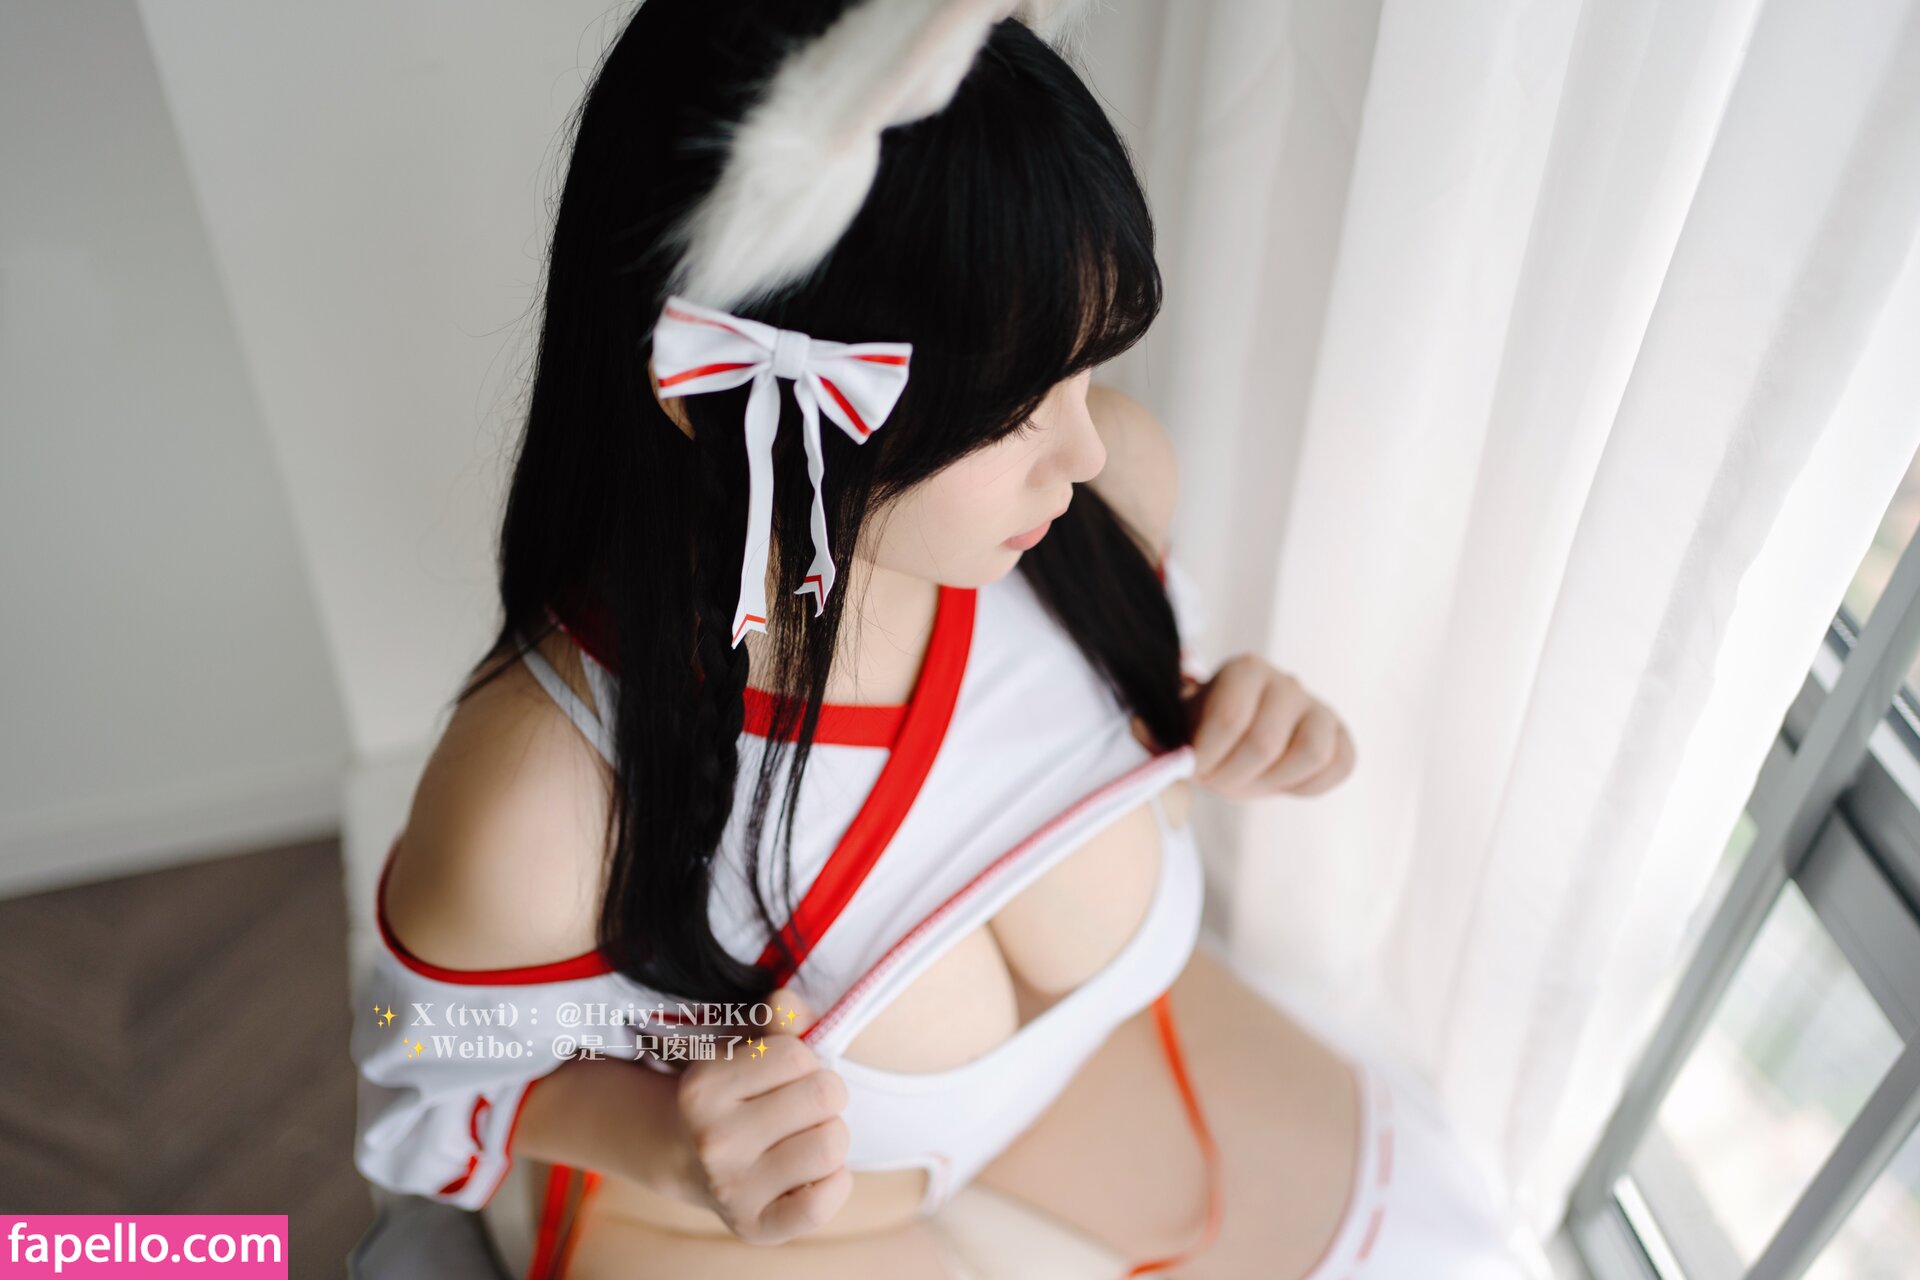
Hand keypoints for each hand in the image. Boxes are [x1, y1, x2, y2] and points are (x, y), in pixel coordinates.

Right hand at [670, 987, 851, 1243]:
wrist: (691, 1158)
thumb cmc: (737, 1094)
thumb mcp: (746, 1046)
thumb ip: (778, 1018)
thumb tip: (790, 1007)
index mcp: (704, 1088)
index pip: (799, 1054)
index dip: (803, 1062)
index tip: (785, 1076)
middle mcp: (712, 1141)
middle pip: (825, 1097)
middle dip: (824, 1096)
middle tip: (802, 1108)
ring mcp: (731, 1189)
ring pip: (832, 1145)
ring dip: (830, 1136)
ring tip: (804, 1137)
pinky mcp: (754, 1227)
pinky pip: (824, 1201)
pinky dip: (835, 1184)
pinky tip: (813, 1175)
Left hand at [1172, 656, 1354, 799]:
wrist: (1239, 742)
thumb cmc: (1205, 735)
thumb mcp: (1176, 727)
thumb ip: (1156, 729)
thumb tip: (1140, 729)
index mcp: (1244, 670)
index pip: (1229, 717)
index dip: (1208, 756)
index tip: (1195, 768)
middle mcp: (1286, 683)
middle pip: (1265, 742)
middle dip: (1233, 776)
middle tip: (1217, 782)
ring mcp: (1319, 709)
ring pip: (1312, 751)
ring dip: (1273, 781)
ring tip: (1250, 782)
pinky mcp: (1341, 737)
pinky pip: (1339, 765)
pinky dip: (1308, 784)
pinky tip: (1281, 781)